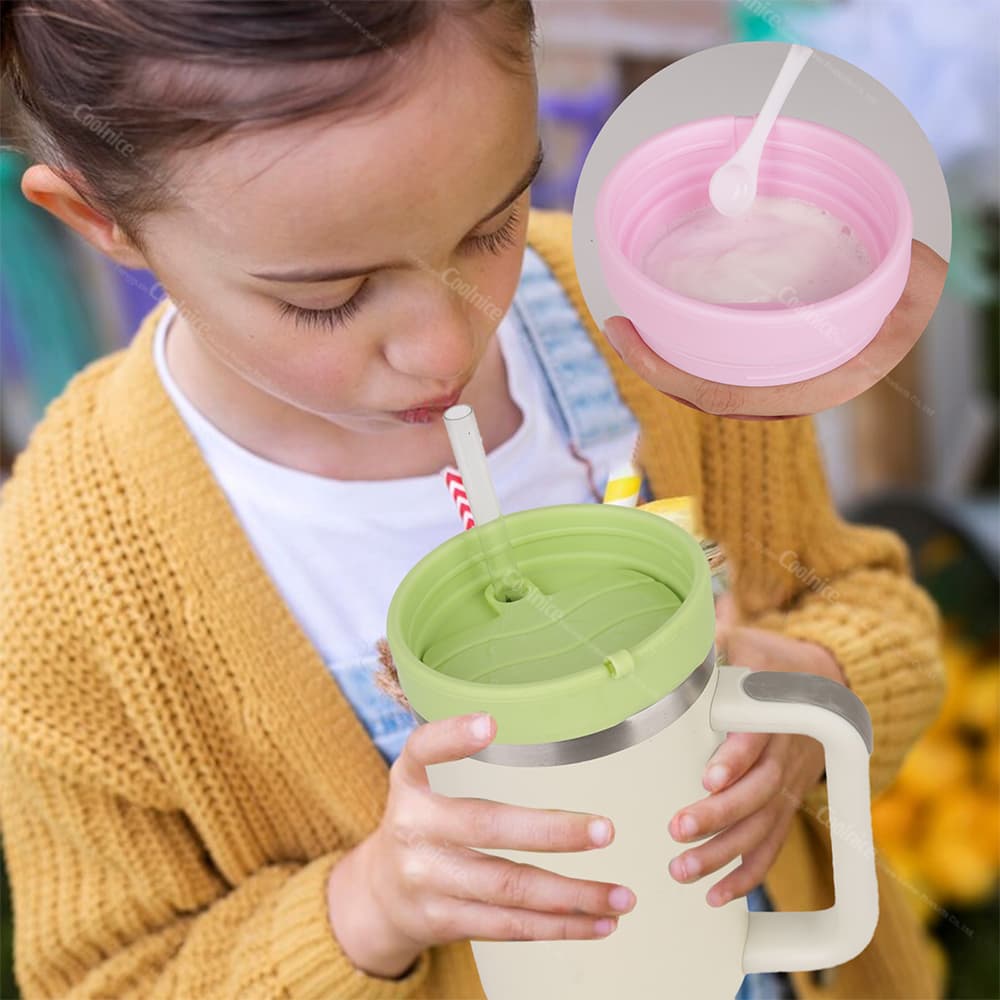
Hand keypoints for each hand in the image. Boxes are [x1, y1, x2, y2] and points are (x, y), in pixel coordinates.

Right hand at [326, 713, 636, 977]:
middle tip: (605, 830)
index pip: (422, 751)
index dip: (452, 736)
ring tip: (621, 894)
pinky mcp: (444, 921)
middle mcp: (414, 830)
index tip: (490, 722)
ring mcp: (428, 880)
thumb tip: (533, 730)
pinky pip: (509, 927)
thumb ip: (455, 756)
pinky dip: (559, 927)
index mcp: (408, 785)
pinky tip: (597, 922)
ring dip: (573, 895)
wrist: (375, 896)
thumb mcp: (419, 783)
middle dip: (552, 831)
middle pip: (486, 828)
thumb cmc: (419, 825)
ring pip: (508, 889)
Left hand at [603, 239, 946, 417]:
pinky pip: (714, 372)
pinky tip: (666, 328)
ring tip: (629, 327)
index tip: (628, 333)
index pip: (721, 395)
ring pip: (702, 388)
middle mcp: (784, 397)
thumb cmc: (909, 300)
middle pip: (699, 396)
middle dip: (651, 367)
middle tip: (616, 326)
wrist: (909, 319)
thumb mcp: (914, 286)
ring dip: (662, 364)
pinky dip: (682, 356)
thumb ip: (906, 276)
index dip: (665, 373)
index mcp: (811, 387)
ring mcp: (770, 388)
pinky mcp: (764, 373)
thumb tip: (900, 257)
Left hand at [667, 619, 845, 905]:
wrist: (825, 682)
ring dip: (725, 853)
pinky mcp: (787, 805)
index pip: (757, 738)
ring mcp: (789, 784)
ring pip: (763, 826)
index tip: (707, 778)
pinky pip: (772, 846)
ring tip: (682, 871)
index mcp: (775, 712)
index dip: (735, 758)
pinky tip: (717, 896)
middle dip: (718, 815)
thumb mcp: (745, 640)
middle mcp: (786, 752)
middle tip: (676, 830)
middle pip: (758, 790)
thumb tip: (673, 642)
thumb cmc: (770, 660)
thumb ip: (713, 643)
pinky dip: (748, 874)